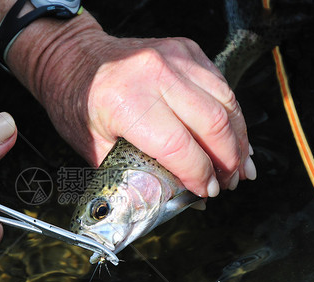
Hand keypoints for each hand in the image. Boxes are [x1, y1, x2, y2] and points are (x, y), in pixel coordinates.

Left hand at [36, 34, 254, 197]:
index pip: (178, 146)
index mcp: (125, 102)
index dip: (199, 175)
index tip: (206, 193)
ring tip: (240, 165)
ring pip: (225, 101)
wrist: (73, 56)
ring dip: (239, 138)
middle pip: (212, 123)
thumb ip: (133, 175)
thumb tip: (175, 200)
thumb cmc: (76, 103)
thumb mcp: (94, 146)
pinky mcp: (186, 49)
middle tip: (229, 184)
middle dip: (228, 160)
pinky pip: (220, 84)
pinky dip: (231, 113)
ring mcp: (174, 57)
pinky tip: (233, 135)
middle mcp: (154, 74)